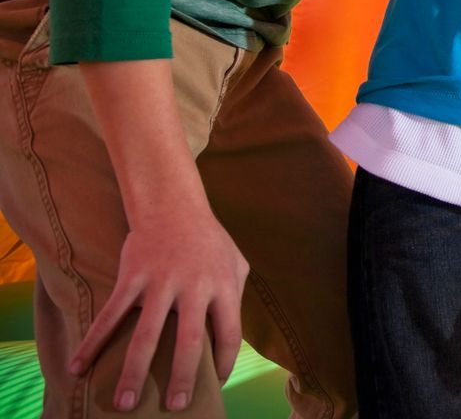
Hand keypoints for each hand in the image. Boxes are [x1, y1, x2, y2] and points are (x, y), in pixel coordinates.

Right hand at [69, 204, 247, 411]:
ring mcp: (161, 281)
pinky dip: (93, 343)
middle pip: (188, 340)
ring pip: (145, 334)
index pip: (230, 333)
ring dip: (134, 372)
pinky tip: (79, 367)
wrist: (173, 206)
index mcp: (223, 285)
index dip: (225, 362)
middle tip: (174, 407)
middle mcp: (194, 286)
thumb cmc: (209, 240)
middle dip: (181, 377)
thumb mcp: (235, 262)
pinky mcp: (132, 277)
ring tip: (126, 403)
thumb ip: (237, 296)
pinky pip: (110, 315)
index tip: (216, 385)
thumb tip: (236, 335)